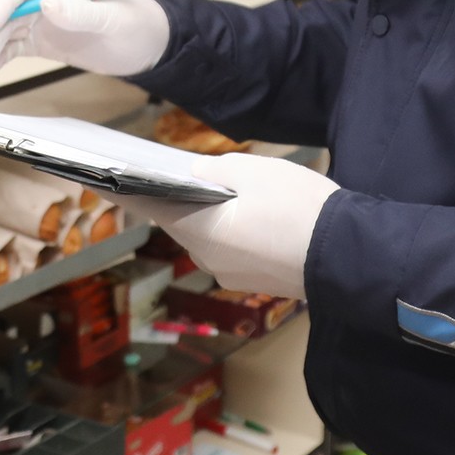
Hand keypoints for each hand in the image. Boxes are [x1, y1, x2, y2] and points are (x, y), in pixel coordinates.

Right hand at [0, 0, 169, 76]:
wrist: (150, 46)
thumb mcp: (115, 20)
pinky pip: (16, 46)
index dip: (3, 2)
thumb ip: (83, 13)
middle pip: (11, 9)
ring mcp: (46, 19)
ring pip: (9, 29)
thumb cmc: (139, 25)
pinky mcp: (46, 40)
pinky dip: (1, 56)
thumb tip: (47, 4)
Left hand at [140, 152, 339, 299]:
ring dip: (214, 219)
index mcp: (197, 232)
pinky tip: (256, 217)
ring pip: (212, 240)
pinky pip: (237, 253)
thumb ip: (216, 170)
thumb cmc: (296, 207)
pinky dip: (238, 235)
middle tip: (186, 175)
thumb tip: (197, 175)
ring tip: (231, 192)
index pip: (150, 207)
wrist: (346, 254)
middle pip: (183, 225)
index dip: (131, 191)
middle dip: (184, 201)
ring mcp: (233, 277)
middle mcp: (207, 260)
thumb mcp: (253, 171)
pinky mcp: (258, 283)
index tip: (108, 179)